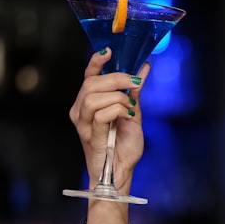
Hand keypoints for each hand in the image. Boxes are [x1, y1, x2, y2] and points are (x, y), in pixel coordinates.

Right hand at [68, 49, 149, 223]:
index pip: (88, 76)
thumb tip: (143, 67)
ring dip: (117, 97)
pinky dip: (117, 110)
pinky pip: (100, 115)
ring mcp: (82, 124)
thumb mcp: (134, 113)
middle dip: (115, 78)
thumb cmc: (124, 146)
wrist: (122, 172)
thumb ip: (135, 91)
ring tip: (131, 108)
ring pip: (93, 96)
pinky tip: (128, 116)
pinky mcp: (88, 136)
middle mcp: (80, 111)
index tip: (108, 50)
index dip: (95, 62)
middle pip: (91, 83)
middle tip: (135, 82)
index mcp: (89, 103)